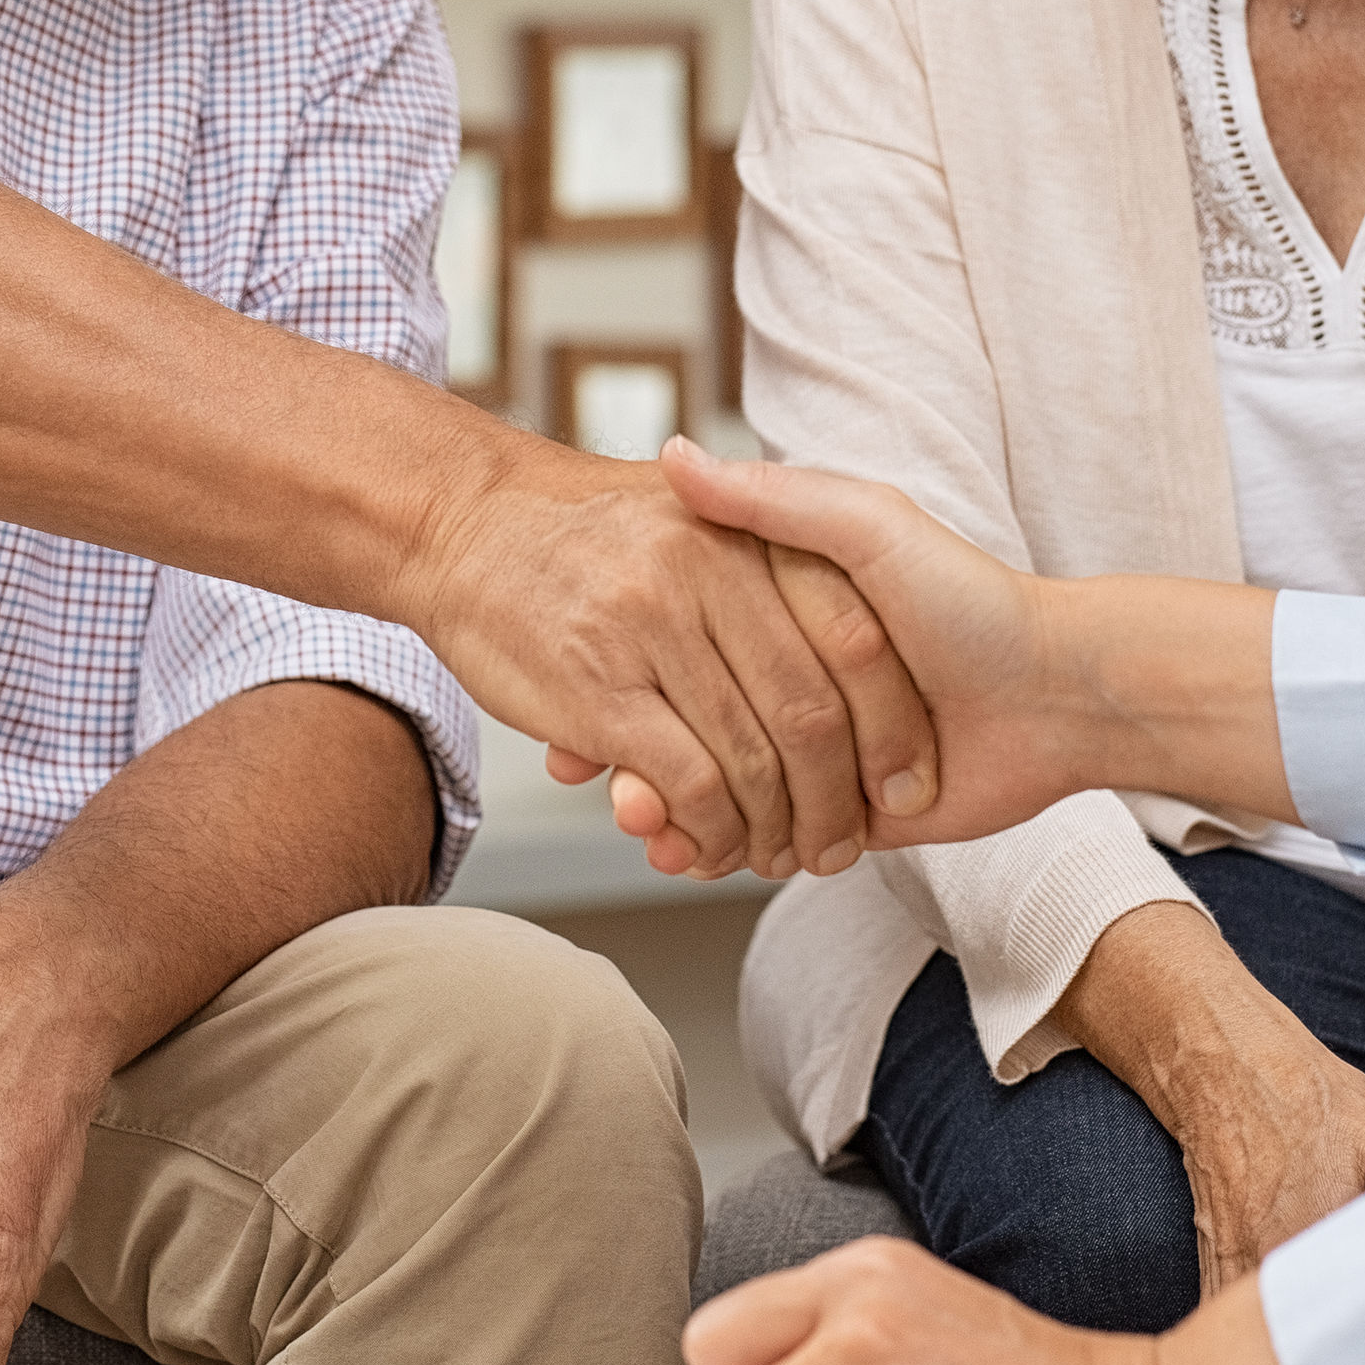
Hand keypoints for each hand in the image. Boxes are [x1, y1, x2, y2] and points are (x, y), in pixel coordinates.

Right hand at [410, 448, 937, 880]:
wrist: (459, 515)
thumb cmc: (583, 529)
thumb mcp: (696, 507)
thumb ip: (776, 542)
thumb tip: (853, 632)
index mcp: (752, 531)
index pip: (856, 639)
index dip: (891, 722)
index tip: (905, 779)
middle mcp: (713, 570)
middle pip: (814, 712)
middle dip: (840, 798)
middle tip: (841, 844)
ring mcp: (654, 627)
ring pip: (756, 758)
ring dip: (778, 830)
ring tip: (782, 857)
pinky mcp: (600, 690)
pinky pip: (691, 782)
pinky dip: (712, 833)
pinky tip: (707, 848)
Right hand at [627, 450, 1140, 868]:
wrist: (1065, 696)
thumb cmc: (972, 600)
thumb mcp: (868, 528)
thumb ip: (774, 500)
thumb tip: (673, 457)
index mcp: (789, 606)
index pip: (686, 645)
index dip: (632, 666)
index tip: (573, 681)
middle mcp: (796, 675)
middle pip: (694, 726)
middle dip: (645, 761)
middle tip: (602, 780)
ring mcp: (818, 749)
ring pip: (718, 786)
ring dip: (674, 814)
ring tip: (634, 825)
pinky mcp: (846, 813)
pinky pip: (764, 836)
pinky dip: (720, 848)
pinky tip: (679, 850)